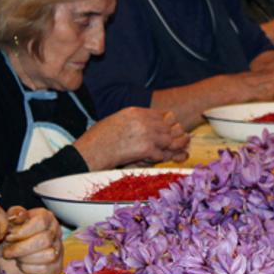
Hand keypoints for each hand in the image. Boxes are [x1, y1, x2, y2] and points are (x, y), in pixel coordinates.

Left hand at [0, 207, 62, 273]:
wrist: (11, 256)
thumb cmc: (12, 237)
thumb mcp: (10, 222)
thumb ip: (14, 214)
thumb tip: (20, 215)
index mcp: (47, 217)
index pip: (41, 221)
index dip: (23, 231)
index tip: (8, 237)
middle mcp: (56, 232)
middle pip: (45, 239)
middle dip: (21, 248)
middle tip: (7, 251)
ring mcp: (58, 249)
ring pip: (48, 255)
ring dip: (25, 258)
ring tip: (15, 257)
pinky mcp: (56, 266)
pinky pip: (45, 269)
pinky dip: (29, 268)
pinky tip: (22, 264)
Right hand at [73, 107, 189, 169]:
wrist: (90, 152)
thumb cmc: (98, 139)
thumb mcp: (116, 121)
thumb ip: (133, 121)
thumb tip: (146, 127)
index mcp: (135, 111)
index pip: (160, 115)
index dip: (168, 123)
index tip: (172, 129)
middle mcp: (143, 120)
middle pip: (168, 127)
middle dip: (175, 136)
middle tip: (184, 142)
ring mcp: (146, 134)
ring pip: (169, 140)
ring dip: (172, 148)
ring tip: (179, 153)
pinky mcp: (146, 148)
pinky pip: (161, 154)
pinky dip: (162, 159)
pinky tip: (160, 161)